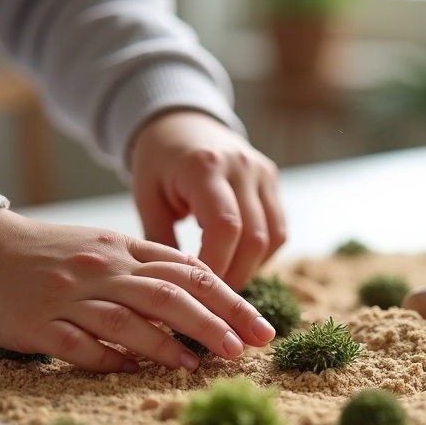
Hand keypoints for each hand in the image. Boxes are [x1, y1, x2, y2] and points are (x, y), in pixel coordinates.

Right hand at [0, 209, 275, 371]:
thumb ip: (148, 268)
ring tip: (199, 365)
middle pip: (168, 294)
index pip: (188, 271)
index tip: (258, 326)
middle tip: (246, 347)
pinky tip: (133, 372)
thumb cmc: (53, 252)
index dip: (229, 299)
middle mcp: (103, 271)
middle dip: (213, 322)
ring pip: (128, 320)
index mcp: (123, 251)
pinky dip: (109, 359)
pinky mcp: (41, 324)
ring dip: (167, 345)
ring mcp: (71, 297)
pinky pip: (79, 346)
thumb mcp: (105, 248)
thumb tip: (199, 294)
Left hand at [130, 111, 285, 289]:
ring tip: (226, 284)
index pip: (225, 227)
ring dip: (252, 267)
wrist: (182, 124)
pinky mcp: (272, 179)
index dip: (217, 266)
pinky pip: (278, 228)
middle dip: (236, 275)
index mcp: (203, 166)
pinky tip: (239, 263)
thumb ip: (160, 242)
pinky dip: (263, 253)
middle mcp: (241, 166)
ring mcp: (262, 172)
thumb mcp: (146, 198)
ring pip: (273, 236)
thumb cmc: (158, 164)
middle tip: (213, 300)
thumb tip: (174, 290)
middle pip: (254, 237)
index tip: (199, 292)